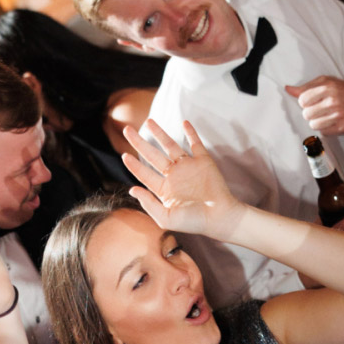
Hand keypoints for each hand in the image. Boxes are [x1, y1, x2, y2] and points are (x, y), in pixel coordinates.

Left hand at [123, 120, 243, 240]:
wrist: (220, 217)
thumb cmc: (194, 222)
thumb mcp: (166, 219)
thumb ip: (148, 204)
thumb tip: (132, 189)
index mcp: (164, 190)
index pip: (145, 174)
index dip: (134, 165)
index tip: (124, 155)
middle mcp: (174, 176)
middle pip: (152, 155)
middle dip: (139, 142)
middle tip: (127, 130)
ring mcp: (188, 167)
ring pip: (170, 146)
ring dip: (159, 133)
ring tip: (149, 121)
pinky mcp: (203, 161)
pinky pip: (196, 143)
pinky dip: (191, 132)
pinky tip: (184, 122)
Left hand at [284, 76, 343, 135]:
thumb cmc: (343, 89)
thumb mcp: (326, 82)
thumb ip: (306, 87)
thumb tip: (288, 89)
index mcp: (327, 88)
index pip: (302, 100)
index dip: (305, 102)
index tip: (312, 101)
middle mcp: (333, 101)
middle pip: (306, 114)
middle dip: (310, 113)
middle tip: (319, 109)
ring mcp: (339, 115)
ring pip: (314, 125)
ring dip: (317, 121)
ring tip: (324, 116)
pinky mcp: (343, 127)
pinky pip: (324, 132)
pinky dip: (325, 128)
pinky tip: (331, 121)